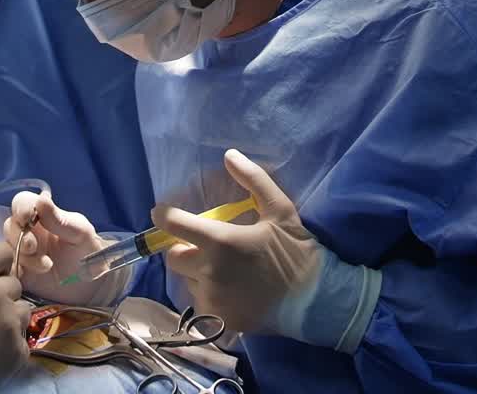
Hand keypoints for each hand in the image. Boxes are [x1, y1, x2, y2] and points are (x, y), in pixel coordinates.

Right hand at [2, 191, 110, 304]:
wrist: (91, 285)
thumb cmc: (87, 251)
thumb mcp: (79, 233)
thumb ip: (59, 219)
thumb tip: (41, 199)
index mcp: (43, 216)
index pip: (22, 203)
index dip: (20, 208)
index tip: (27, 217)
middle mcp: (29, 232)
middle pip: (10, 225)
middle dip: (19, 236)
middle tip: (34, 247)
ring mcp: (23, 253)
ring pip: (8, 247)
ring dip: (23, 256)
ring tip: (47, 265)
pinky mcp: (20, 273)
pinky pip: (8, 268)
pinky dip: (16, 270)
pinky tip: (31, 276)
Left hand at [157, 150, 320, 335]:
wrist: (315, 300)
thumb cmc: (295, 249)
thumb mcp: (279, 207)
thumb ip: (252, 179)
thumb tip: (229, 154)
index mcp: (220, 241)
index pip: (174, 225)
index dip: (164, 215)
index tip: (162, 212)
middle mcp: (210, 272)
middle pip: (174, 257)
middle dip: (184, 247)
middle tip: (205, 244)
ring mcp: (214, 300)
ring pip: (188, 281)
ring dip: (198, 272)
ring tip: (224, 268)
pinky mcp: (220, 321)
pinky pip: (202, 303)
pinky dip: (209, 294)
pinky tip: (231, 289)